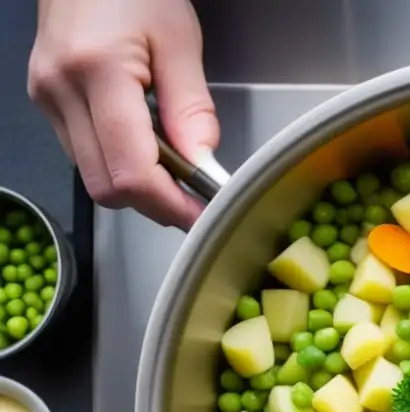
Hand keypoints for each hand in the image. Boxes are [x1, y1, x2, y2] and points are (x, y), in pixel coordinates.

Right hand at [28, 0, 218, 228]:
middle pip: (107, 186)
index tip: (202, 214)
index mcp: (96, 71)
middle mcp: (60, 90)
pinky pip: (84, 155)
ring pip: (94, 177)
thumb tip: (204, 165)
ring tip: (175, 165)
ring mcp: (47, 98)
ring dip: (138, 185)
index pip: (131, 171)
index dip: (170, 204)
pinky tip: (146, 144)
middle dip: (155, 203)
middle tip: (194, 198)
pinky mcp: (47, 101)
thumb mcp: (180, 41)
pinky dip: (120, 163)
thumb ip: (192, 109)